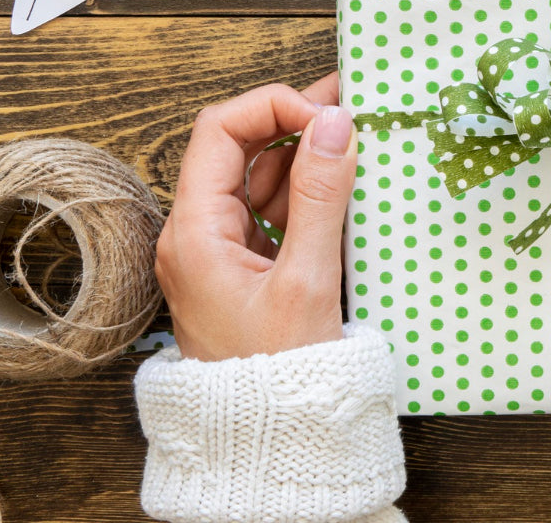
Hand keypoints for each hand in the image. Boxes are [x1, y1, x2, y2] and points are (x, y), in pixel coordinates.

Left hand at [155, 72, 356, 360]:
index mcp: (193, 232)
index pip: (219, 131)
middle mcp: (197, 235)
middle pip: (238, 148)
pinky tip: (346, 184)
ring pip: (259, 179)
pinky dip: (309, 193)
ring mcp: (221, 252)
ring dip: (306, 155)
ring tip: (357, 139)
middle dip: (293, 121)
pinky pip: (273, 213)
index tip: (325, 113)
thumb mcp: (307, 280)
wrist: (270, 443)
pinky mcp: (246, 270)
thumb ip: (322, 196)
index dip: (272, 106)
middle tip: (350, 107)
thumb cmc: (280, 378)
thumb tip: (335, 122)